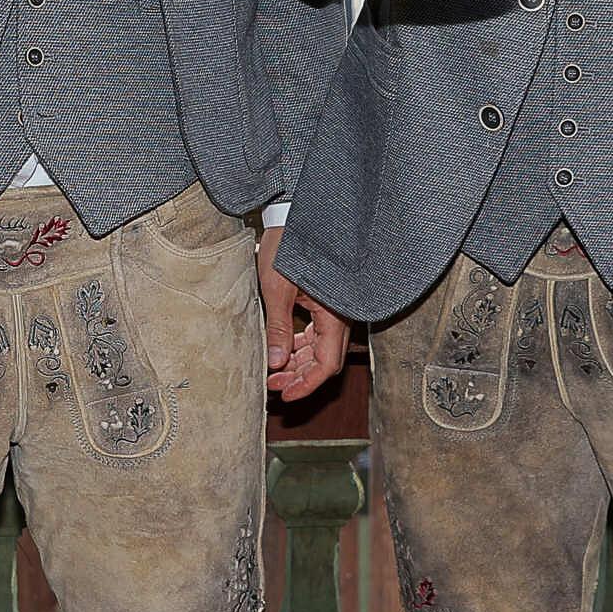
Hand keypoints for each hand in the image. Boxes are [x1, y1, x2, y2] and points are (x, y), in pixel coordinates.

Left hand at [261, 227, 351, 400]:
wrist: (292, 216)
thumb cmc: (288, 245)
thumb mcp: (277, 288)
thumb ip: (279, 328)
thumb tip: (276, 363)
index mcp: (334, 313)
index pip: (327, 364)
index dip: (307, 385)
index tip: (286, 395)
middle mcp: (339, 315)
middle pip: (324, 361)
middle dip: (299, 377)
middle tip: (272, 385)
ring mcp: (333, 310)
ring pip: (320, 350)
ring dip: (299, 364)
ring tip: (273, 373)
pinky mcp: (324, 303)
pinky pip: (317, 334)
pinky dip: (301, 347)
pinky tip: (283, 352)